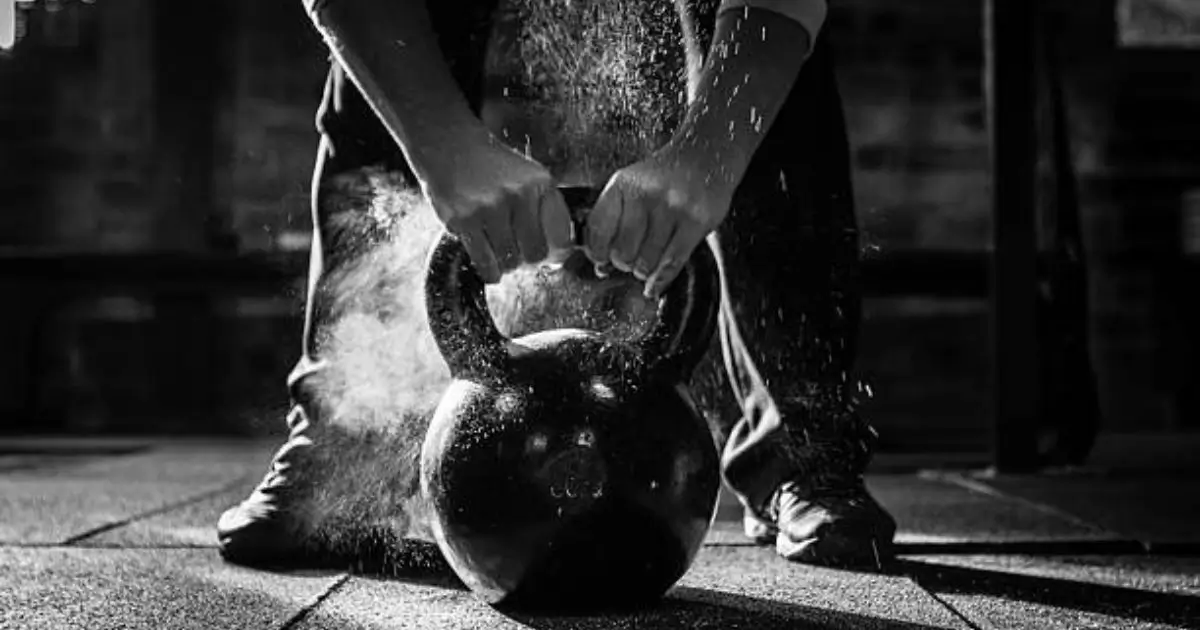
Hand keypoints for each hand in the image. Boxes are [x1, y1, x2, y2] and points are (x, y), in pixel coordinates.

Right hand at [420, 132, 572, 283]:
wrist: (452, 148)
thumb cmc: (494, 168)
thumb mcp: (529, 175)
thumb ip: (548, 205)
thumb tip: (561, 252)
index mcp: (538, 184)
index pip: (559, 237)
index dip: (554, 256)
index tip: (548, 259)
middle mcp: (516, 194)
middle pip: (534, 254)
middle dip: (529, 261)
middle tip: (520, 255)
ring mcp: (488, 208)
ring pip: (509, 261)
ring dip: (507, 264)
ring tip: (501, 253)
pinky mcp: (462, 220)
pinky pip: (484, 263)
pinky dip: (490, 270)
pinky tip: (489, 264)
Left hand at [583, 147, 734, 297]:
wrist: (705, 155)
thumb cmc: (665, 177)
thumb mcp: (632, 187)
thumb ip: (615, 220)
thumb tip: (600, 267)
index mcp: (622, 185)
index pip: (598, 229)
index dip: (597, 252)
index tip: (601, 261)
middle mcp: (645, 194)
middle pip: (623, 251)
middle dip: (626, 263)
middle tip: (633, 260)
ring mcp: (672, 207)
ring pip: (648, 260)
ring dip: (645, 271)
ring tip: (649, 264)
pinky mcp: (696, 220)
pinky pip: (673, 262)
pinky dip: (661, 280)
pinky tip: (655, 287)